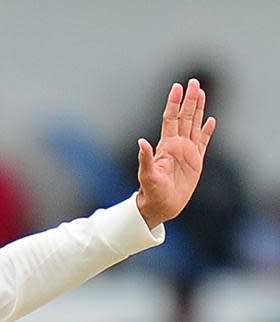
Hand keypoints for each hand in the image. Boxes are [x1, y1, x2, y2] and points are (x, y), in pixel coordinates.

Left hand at [135, 78, 215, 227]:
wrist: (161, 206)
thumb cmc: (151, 192)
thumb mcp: (146, 175)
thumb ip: (145, 158)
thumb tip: (141, 142)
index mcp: (166, 146)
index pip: (170, 119)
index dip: (173, 103)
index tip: (177, 87)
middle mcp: (176, 145)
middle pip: (184, 117)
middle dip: (189, 100)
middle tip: (193, 82)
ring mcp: (187, 152)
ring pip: (194, 125)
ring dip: (198, 109)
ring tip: (201, 93)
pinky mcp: (196, 162)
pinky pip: (203, 142)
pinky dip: (207, 131)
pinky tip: (211, 120)